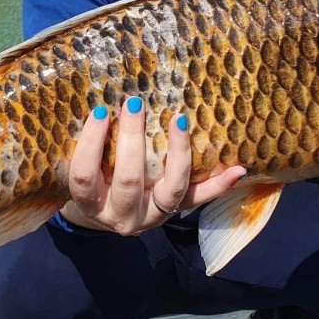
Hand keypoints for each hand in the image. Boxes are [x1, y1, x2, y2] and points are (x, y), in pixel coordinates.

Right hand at [61, 96, 244, 235]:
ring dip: (178, 153)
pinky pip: (197, 199)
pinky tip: (237, 170)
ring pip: (170, 189)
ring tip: (179, 121)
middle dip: (132, 138)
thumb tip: (99, 102)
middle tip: (136, 103)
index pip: (85, 175)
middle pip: (128, 178)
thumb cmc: (90, 181)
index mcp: (90, 203)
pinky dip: (219, 186)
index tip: (101, 112)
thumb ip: (86, 146)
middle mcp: (121, 215)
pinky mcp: (174, 213)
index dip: (91, 143)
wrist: (103, 216)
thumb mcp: (81, 168)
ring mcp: (152, 216)